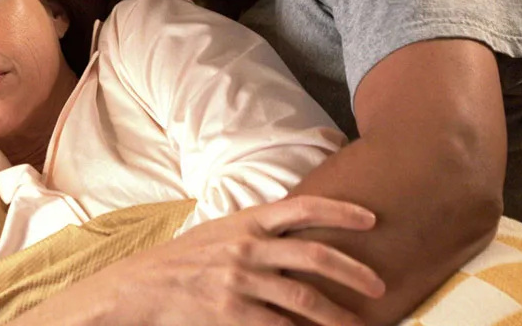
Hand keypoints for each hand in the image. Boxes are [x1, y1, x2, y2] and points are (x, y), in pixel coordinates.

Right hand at [98, 196, 383, 325]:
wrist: (141, 287)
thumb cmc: (182, 259)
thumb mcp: (220, 232)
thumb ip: (256, 231)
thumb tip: (294, 230)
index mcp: (246, 221)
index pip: (303, 207)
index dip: (340, 211)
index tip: (371, 218)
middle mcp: (247, 248)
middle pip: (315, 256)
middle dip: (354, 271)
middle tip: (379, 285)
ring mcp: (240, 281)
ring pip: (305, 300)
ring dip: (339, 316)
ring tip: (360, 325)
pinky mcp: (232, 313)